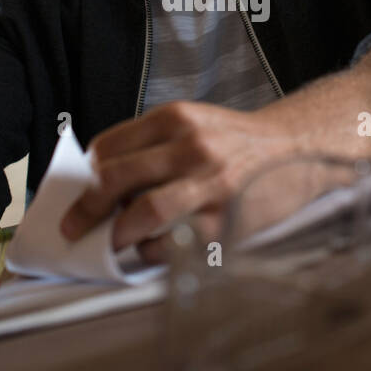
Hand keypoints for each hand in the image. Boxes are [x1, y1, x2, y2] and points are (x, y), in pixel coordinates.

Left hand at [59, 101, 303, 263]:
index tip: (79, 193)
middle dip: (86, 209)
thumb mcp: (193, 123)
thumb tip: (101, 180)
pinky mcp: (225, 221)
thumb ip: (151, 145)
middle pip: (116, 179)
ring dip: (115, 234)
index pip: (108, 148)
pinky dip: (151, 252)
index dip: (84, 176)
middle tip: (73, 226)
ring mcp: (210, 185)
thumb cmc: (237, 142)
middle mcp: (191, 147)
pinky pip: (173, 244)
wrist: (298, 148)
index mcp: (176, 118)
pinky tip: (150, 250)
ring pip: (142, 213)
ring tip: (110, 242)